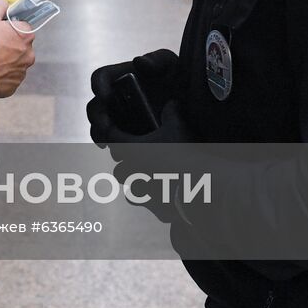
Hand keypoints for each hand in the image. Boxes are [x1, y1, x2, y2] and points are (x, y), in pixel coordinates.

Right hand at [0, 0, 34, 98]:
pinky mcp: (12, 87)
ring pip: (14, 63)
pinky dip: (0, 75)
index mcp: (25, 35)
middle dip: (8, 45)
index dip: (9, 26)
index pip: (22, 26)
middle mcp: (28, 55)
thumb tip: (3, 4)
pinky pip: (7, 78)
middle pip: (20, 46)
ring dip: (5, 61)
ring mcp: (21, 72)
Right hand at [87, 49, 178, 146]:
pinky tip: (123, 153)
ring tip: (111, 143)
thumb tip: (138, 62)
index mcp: (119, 77)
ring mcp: (118, 119)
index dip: (98, 86)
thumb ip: (157, 59)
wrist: (194, 107)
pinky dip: (115, 148)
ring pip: (99, 129)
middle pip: (95, 107)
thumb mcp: (172, 66)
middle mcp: (114, 98)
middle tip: (106, 126)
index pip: (99, 77)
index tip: (107, 97)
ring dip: (102, 136)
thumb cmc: (180, 80)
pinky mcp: (126, 137)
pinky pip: (114, 144)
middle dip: (97, 118)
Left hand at [108, 101, 195, 225]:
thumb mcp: (178, 127)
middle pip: (118, 168)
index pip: (110, 138)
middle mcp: (130, 169)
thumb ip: (171, 112)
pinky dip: (149, 198)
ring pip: (129, 187)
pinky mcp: (151, 205)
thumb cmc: (185, 153)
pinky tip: (159, 195)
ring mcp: (139, 188)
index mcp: (131, 148)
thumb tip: (172, 102)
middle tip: (139, 159)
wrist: (197, 186)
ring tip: (148, 179)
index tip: (114, 130)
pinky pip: (142, 201)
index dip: (110, 133)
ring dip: (135, 182)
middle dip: (126, 164)